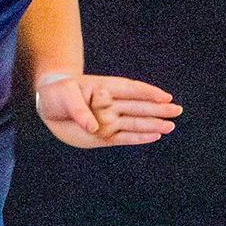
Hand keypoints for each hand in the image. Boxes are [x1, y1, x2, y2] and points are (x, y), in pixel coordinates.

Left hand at [35, 74, 180, 147]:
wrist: (49, 105)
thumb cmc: (58, 93)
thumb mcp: (65, 96)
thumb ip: (80, 110)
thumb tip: (94, 127)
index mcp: (104, 88)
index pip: (130, 90)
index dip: (147, 92)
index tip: (165, 97)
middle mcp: (111, 104)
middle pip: (137, 106)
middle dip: (157, 109)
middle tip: (177, 111)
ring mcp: (108, 120)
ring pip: (134, 123)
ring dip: (152, 125)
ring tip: (170, 126)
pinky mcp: (103, 135)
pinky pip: (123, 137)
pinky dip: (138, 138)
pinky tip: (154, 136)